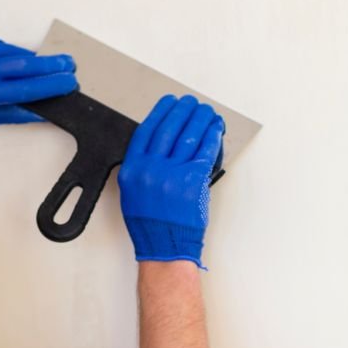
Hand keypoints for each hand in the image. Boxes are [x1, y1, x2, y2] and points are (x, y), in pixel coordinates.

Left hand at [0, 32, 77, 124]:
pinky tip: (21, 59)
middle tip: (70, 64)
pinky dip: (13, 53)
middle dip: (53, 65)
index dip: (52, 84)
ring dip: (35, 59)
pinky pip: (1, 46)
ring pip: (16, 54)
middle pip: (28, 65)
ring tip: (51, 64)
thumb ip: (15, 112)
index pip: (28, 88)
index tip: (69, 82)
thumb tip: (43, 110)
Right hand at [118, 95, 224, 269]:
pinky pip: (205, 150)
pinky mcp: (193, 181)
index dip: (160, 112)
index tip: (169, 102)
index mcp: (133, 170)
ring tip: (207, 112)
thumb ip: (142, 166)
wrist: (165, 245)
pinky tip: (215, 129)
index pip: (147, 130)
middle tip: (192, 103)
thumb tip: (161, 142)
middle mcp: (150, 169)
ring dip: (201, 118)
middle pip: (170, 128)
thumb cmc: (149, 223)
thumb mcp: (132, 191)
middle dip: (184, 110)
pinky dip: (212, 136)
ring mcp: (172, 175)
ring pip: (190, 135)